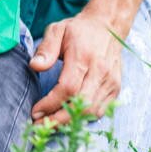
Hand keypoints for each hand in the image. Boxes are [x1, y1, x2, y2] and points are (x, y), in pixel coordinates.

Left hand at [29, 11, 125, 126]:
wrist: (108, 26)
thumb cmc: (79, 30)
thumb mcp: (57, 30)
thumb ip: (46, 49)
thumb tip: (35, 66)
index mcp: (83, 57)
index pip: (67, 88)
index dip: (51, 104)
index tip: (35, 112)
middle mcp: (100, 71)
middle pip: (81, 104)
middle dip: (59, 119)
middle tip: (40, 125)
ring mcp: (110, 81)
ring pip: (92, 111)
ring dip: (71, 122)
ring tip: (52, 124)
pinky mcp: (115, 88)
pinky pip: (101, 110)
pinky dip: (84, 118)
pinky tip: (69, 119)